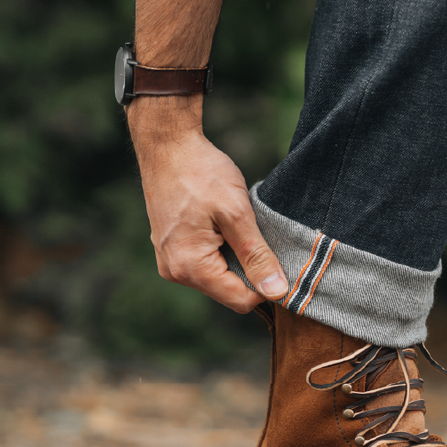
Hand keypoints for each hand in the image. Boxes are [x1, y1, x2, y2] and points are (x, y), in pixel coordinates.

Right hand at [127, 97, 287, 312]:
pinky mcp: (172, 250)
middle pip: (230, 292)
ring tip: (238, 228)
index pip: (241, 301)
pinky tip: (226, 227)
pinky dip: (223, 252)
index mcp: (190, 267)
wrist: (168, 145)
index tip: (278, 258)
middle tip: (259, 237)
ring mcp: (170, 262)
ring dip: (237, 260)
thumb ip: (257, 256)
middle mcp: (175, 272)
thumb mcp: (237, 214)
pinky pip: (207, 265)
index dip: (267, 286)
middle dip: (251, 272)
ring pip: (219, 279)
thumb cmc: (200, 173)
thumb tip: (277, 292)